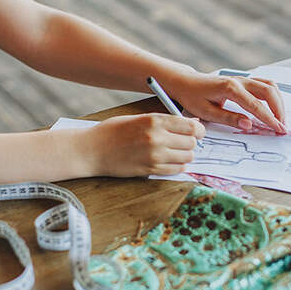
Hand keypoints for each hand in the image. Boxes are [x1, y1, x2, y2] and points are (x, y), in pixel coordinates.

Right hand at [85, 113, 204, 176]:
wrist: (92, 150)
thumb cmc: (114, 131)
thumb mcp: (140, 118)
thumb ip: (166, 121)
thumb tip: (193, 124)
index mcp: (154, 121)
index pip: (191, 126)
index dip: (198, 130)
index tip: (196, 132)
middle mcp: (157, 138)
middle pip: (192, 143)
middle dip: (191, 143)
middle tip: (184, 143)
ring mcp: (154, 156)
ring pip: (187, 158)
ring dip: (185, 155)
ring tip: (175, 152)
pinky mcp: (150, 170)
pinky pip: (176, 170)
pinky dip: (178, 166)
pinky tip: (169, 161)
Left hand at [165, 70, 286, 132]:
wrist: (186, 82)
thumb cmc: (193, 97)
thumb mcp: (206, 112)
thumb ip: (228, 118)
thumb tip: (248, 124)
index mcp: (230, 88)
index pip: (256, 105)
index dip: (269, 118)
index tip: (279, 129)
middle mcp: (240, 80)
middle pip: (269, 92)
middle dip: (279, 110)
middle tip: (283, 127)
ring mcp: (243, 78)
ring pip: (269, 86)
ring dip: (278, 102)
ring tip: (280, 119)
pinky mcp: (244, 80)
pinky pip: (264, 85)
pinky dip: (273, 96)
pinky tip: (274, 108)